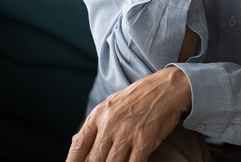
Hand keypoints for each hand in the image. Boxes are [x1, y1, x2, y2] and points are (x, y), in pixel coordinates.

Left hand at [65, 67, 191, 161]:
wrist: (168, 87)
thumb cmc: (141, 96)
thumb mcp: (113, 103)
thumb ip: (97, 123)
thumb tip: (80, 143)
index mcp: (99, 115)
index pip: (79, 145)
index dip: (72, 161)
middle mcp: (110, 125)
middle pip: (94, 159)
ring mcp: (127, 133)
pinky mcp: (144, 141)